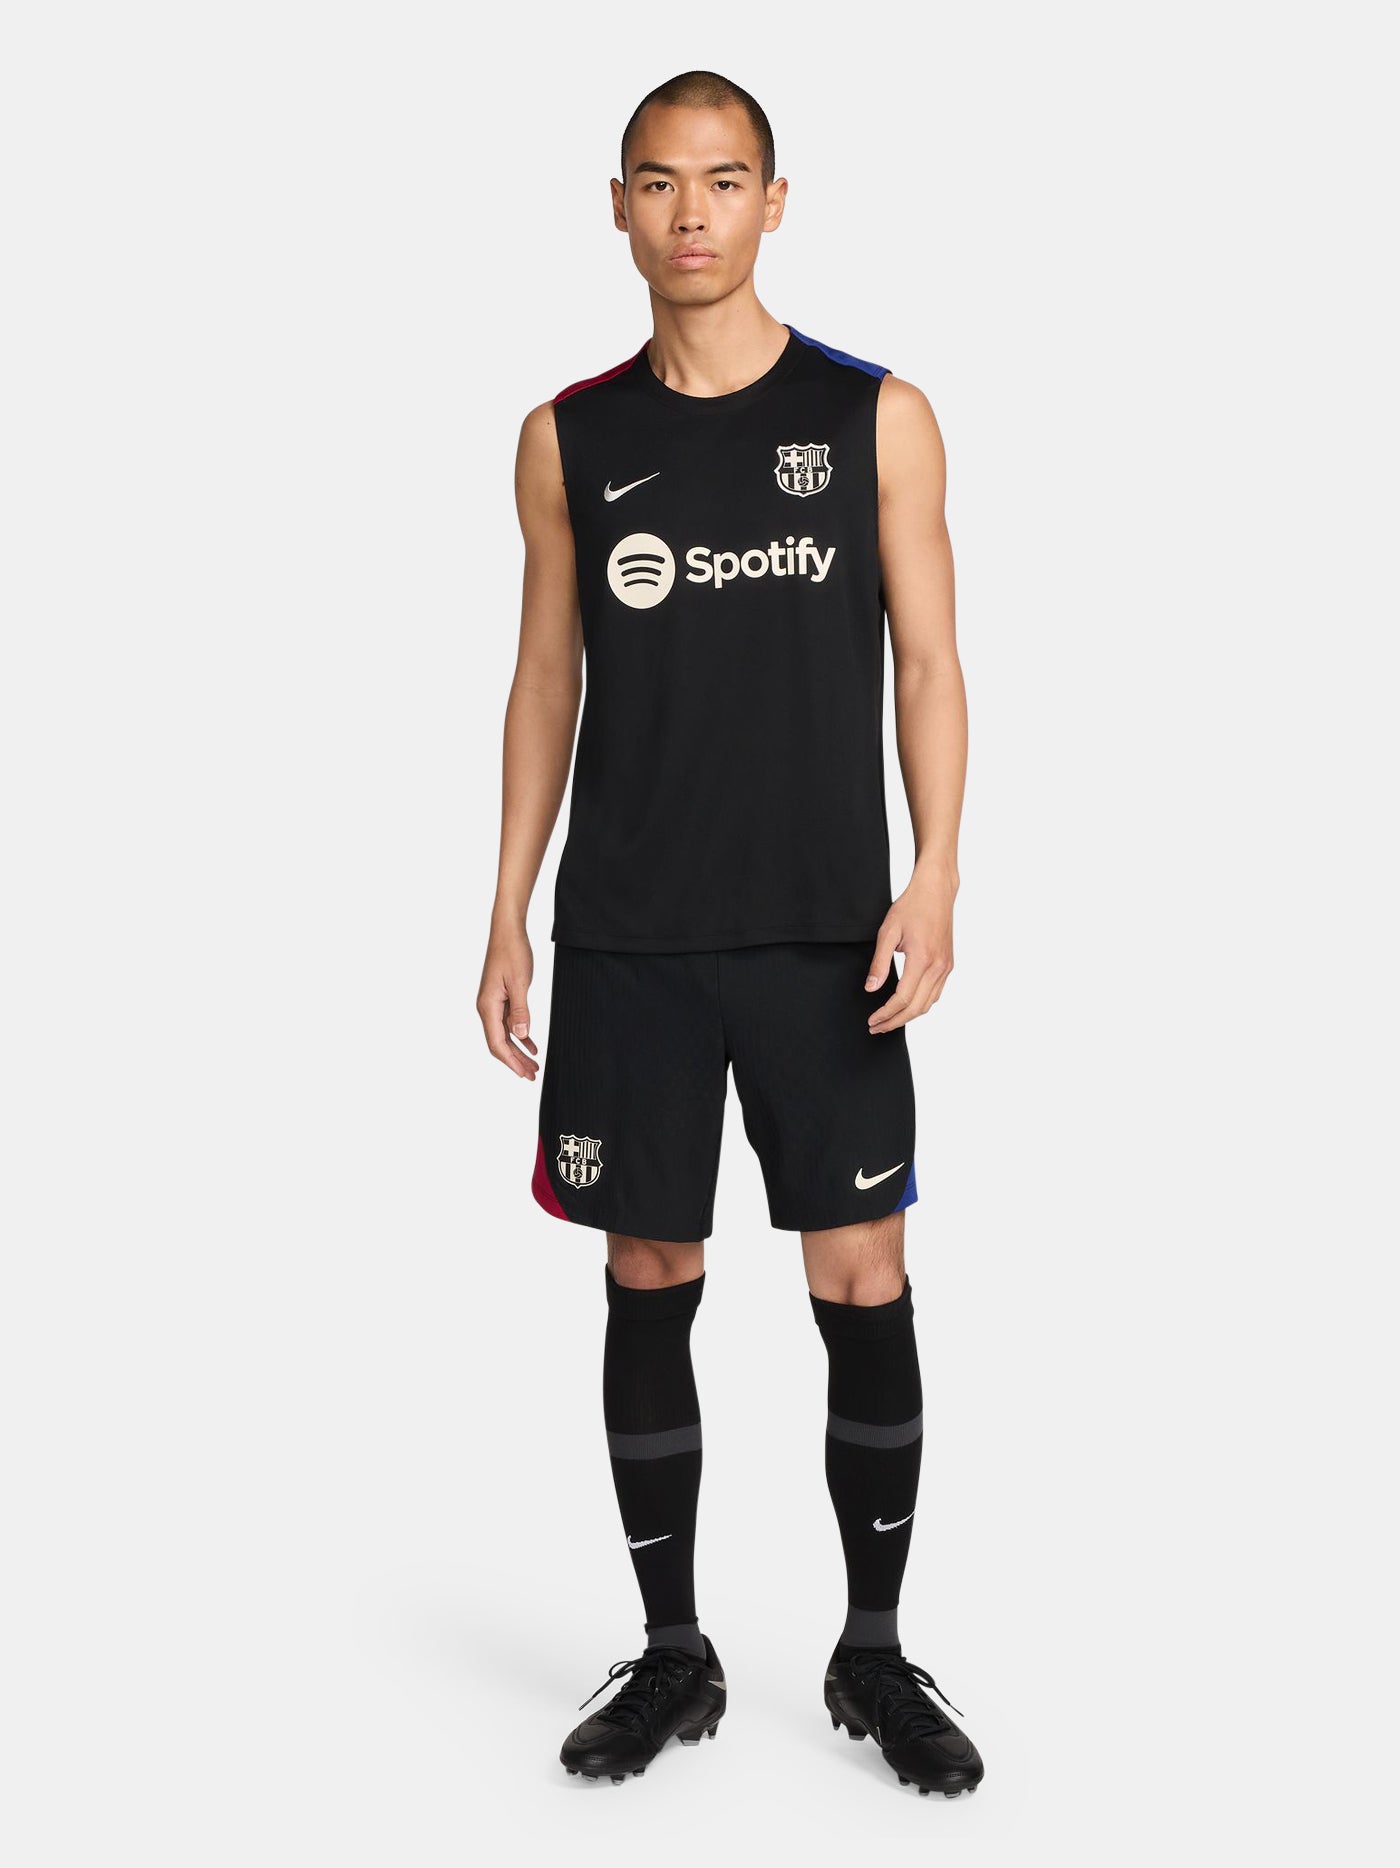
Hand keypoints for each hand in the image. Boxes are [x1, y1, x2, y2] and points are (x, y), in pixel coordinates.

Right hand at [477, 920, 538, 1078]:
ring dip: (519, 1050)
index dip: (510, 1061)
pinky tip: (532, 1045)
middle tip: (532, 1075)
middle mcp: (487, 1007)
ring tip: (534, 1065)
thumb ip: (520, 1009)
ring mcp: (494, 1003)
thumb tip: (520, 1033)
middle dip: (515, 1061)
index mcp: (487, 1006)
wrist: (508, 931)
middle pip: (500, 1043)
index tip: (523, 1074)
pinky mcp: (501, 998)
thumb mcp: (519, 982)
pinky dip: (521, 1035)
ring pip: (505, 1034)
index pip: (496, 1043)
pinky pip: (509, 1022)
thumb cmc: (512, 952)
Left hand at [864, 869, 956, 1033]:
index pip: (902, 998)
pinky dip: (921, 1004)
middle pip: (917, 1008)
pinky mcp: (948, 965)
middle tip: (876, 1027)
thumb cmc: (911, 907)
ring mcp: (946, 967)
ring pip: (928, 1003)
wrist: (936, 891)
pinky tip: (906, 1006)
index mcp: (923, 959)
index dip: (885, 1014)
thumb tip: (871, 989)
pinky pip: (936, 993)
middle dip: (895, 1021)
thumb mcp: (887, 932)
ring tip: (889, 1020)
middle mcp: (938, 966)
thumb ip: (879, 963)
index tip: (872, 1020)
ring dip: (908, 1016)